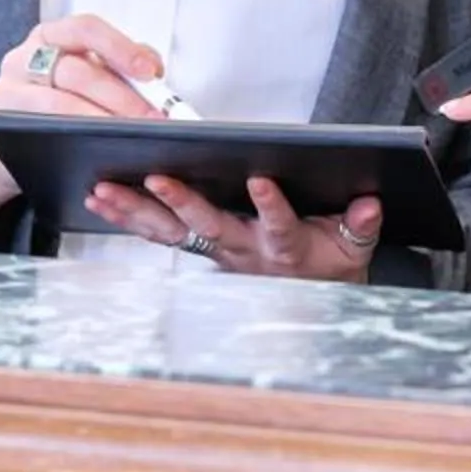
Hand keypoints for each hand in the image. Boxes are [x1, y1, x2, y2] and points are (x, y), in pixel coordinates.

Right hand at [0, 14, 169, 213]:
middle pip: (77, 72)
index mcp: (50, 36)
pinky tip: (102, 151)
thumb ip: (117, 65)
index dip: (120, 48)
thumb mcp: (84, 72)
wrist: (12, 141)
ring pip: (59, 105)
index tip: (151, 72)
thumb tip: (153, 71)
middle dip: (121, 97)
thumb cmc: (58, 98)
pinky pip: (44, 132)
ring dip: (102, 122)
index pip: (86, 29)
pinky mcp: (4, 125)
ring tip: (134, 137)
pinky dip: (76, 140)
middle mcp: (24, 58)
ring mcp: (10, 91)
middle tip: (153, 119)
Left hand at [86, 174, 381, 281]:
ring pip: (173, 230)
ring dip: (138, 209)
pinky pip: (158, 233)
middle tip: (158, 178)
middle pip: (211, 227)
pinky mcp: (197, 247)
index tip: (262, 181)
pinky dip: (128, 216)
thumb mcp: (355, 245)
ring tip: (106, 189)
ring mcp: (216, 251)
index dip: (272, 205)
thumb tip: (370, 203)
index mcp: (286, 246)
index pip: (281, 225)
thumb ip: (361, 224)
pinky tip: (100, 199)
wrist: (313, 292)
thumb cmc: (329, 258)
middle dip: (184, 202)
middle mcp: (244, 250)